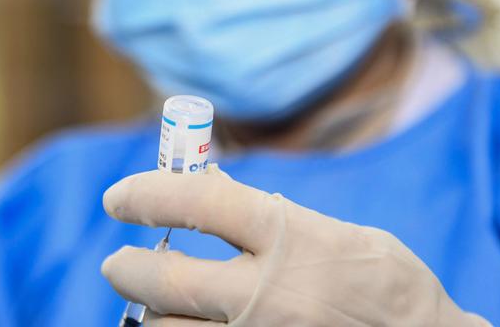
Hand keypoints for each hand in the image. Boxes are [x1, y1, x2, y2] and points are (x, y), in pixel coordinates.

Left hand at [102, 167, 489, 325]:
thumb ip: (272, 215)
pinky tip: (191, 325)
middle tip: (117, 261)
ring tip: (157, 301)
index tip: (119, 198)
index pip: (199, 202)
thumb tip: (211, 187)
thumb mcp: (334, 230)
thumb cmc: (382, 279)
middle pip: (167, 280)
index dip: (149, 193)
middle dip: (128, 267)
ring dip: (154, 313)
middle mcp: (266, 293)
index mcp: (287, 237)